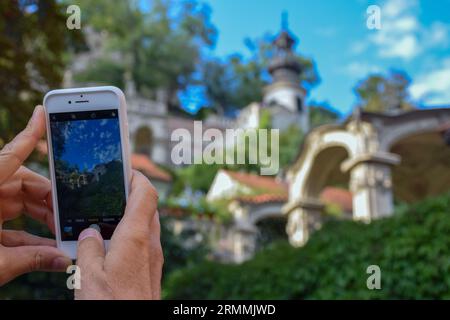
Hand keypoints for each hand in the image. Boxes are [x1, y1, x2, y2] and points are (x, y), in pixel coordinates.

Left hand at [0, 106, 71, 285]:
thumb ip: (32, 259)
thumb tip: (65, 260)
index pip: (9, 157)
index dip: (28, 134)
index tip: (42, 113)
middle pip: (24, 186)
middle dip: (51, 202)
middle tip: (73, 218)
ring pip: (21, 206)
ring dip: (44, 221)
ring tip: (65, 235)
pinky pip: (12, 225)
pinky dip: (31, 236)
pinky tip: (50, 247)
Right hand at [75, 171, 162, 299]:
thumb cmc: (112, 303)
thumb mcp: (89, 274)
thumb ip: (88, 247)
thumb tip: (90, 232)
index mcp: (137, 237)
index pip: (146, 194)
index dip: (138, 177)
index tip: (126, 169)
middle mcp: (151, 244)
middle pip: (148, 208)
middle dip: (133, 196)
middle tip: (113, 192)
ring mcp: (154, 257)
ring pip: (148, 226)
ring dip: (133, 216)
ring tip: (108, 219)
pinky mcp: (152, 270)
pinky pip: (146, 243)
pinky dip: (133, 236)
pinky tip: (113, 247)